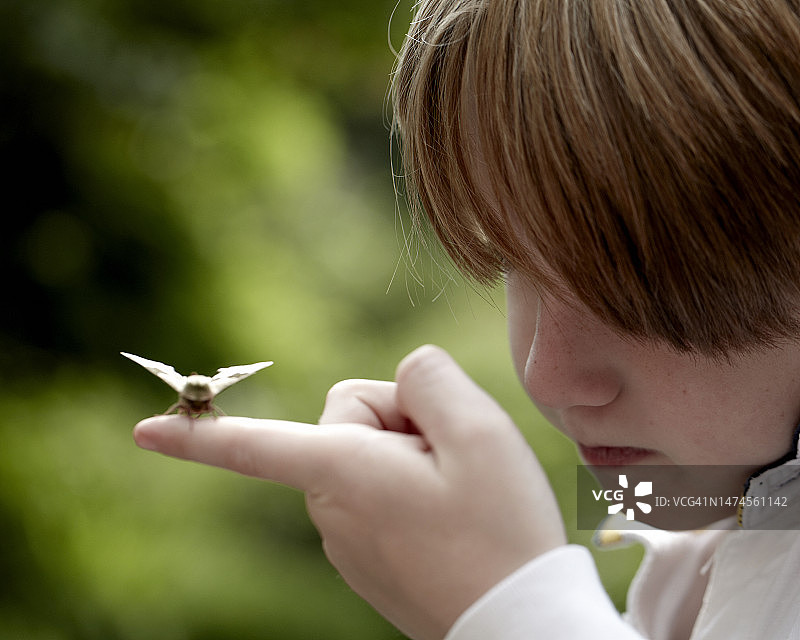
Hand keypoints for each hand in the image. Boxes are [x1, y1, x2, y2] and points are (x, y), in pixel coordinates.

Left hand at [133, 345, 565, 639]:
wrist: (522, 625)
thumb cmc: (501, 528)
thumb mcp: (481, 430)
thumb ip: (427, 377)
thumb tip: (402, 378)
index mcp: (342, 473)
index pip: (254, 446)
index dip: (199, 435)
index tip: (142, 433)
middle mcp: (329, 510)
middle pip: (349, 417)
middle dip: (398, 421)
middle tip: (451, 460)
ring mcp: (347, 540)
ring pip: (365, 455)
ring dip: (409, 457)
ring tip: (457, 495)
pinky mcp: (367, 559)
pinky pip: (376, 493)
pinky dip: (409, 489)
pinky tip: (451, 517)